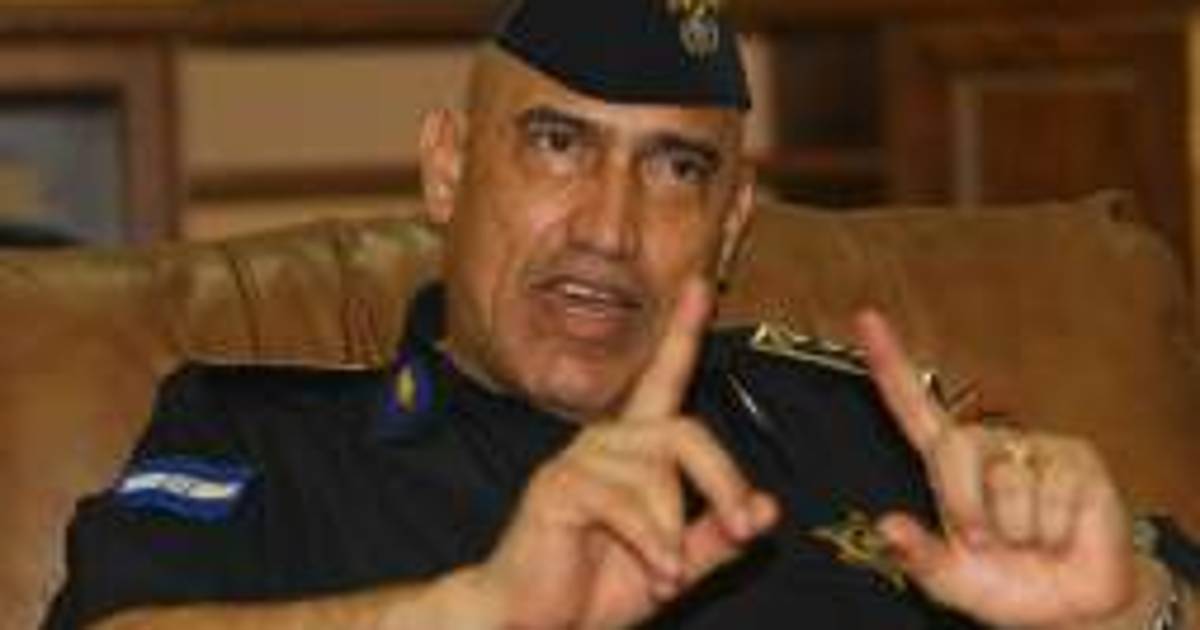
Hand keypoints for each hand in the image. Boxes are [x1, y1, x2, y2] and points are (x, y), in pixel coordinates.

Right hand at [469, 278, 777, 629]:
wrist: (532, 623)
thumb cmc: (597, 588)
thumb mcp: (673, 563)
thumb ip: (718, 537)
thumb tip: (771, 507)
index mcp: (633, 451)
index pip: (662, 379)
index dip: (683, 333)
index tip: (701, 284)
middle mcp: (605, 442)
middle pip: (684, 432)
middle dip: (724, 481)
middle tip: (743, 529)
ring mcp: (577, 461)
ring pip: (657, 474)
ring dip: (674, 534)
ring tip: (665, 573)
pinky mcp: (557, 487)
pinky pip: (624, 503)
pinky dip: (651, 543)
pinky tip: (656, 574)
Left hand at [856, 310, 1143, 628]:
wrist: (1072, 605)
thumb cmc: (1004, 584)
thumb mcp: (949, 579)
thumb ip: (916, 554)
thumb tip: (887, 525)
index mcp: (947, 465)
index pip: (912, 406)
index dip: (889, 363)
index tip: (866, 318)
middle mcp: (987, 445)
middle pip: (955, 449)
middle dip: (965, 508)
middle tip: (988, 544)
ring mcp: (1032, 447)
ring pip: (1007, 483)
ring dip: (1015, 529)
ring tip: (1030, 540)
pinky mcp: (1076, 459)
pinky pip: (1051, 496)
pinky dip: (1051, 531)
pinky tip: (1059, 533)